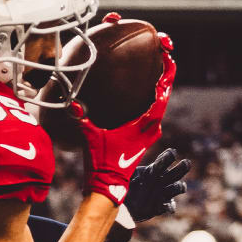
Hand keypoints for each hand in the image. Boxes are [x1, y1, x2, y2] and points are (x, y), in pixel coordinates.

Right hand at [75, 32, 175, 204]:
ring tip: (159, 70)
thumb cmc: (102, 162)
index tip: (170, 55)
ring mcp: (150, 134)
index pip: (162, 93)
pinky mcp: (144, 139)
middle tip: (165, 55)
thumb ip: (82, 118)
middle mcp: (152, 128)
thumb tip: (71, 102)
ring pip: (160, 106)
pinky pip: (153, 114)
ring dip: (160, 89)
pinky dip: (153, 101)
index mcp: (144, 124)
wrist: (108, 186)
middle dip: (165, 75)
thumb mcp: (90, 136)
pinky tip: (147, 95)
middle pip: (164, 96)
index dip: (167, 73)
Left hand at [125, 148, 190, 221]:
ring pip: (177, 188)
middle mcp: (161, 181)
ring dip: (179, 186)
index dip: (168, 157)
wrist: (124, 206)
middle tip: (186, 162)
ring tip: (179, 186)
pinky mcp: (161, 207)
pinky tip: (168, 207)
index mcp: (153, 171)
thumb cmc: (124, 186)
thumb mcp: (123, 176)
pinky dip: (170, 207)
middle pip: (176, 172)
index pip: (163, 162)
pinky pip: (170, 206)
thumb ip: (126, 170)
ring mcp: (163, 193)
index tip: (172, 153)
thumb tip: (123, 163)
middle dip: (182, 167)